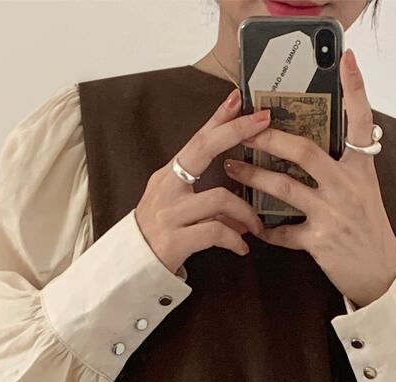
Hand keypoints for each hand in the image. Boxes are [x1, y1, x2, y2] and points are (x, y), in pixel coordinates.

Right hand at [135, 86, 270, 271]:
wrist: (131, 269)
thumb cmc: (158, 237)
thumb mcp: (173, 207)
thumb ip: (200, 195)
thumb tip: (239, 194)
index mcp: (168, 177)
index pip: (196, 140)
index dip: (218, 118)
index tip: (239, 99)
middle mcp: (167, 189)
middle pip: (203, 150)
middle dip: (235, 132)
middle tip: (263, 123)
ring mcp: (170, 214)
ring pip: (219, 198)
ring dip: (245, 212)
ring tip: (255, 227)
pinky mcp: (175, 240)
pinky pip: (216, 232)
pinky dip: (235, 240)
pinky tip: (242, 248)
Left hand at [223, 48, 395, 308]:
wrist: (380, 273)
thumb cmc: (369, 230)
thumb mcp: (365, 191)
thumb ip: (344, 168)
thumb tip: (313, 147)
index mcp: (361, 170)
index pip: (362, 122)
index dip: (356, 90)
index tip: (346, 61)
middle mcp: (347, 188)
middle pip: (305, 151)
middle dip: (269, 139)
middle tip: (245, 129)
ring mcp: (332, 215)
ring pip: (285, 188)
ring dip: (254, 177)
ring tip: (232, 168)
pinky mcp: (319, 242)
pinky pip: (283, 232)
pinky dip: (265, 229)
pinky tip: (252, 225)